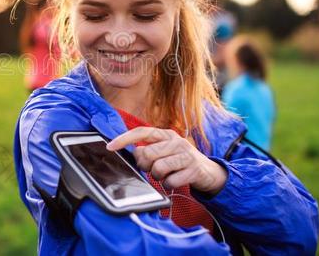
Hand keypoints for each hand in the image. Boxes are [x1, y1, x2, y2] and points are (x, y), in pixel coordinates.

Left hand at [106, 127, 226, 194]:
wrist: (209, 173)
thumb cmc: (180, 162)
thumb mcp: (165, 152)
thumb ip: (149, 151)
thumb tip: (134, 154)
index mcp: (166, 135)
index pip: (141, 132)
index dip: (124, 139)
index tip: (109, 146)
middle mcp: (176, 141)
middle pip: (148, 154)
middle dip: (145, 166)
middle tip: (153, 169)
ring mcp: (186, 155)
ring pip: (158, 168)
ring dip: (158, 176)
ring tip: (166, 175)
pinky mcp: (194, 170)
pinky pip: (170, 181)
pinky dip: (169, 185)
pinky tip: (175, 181)